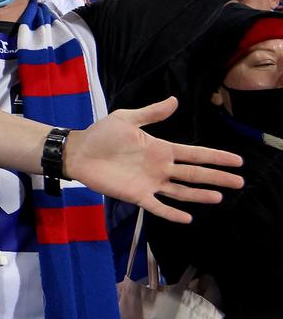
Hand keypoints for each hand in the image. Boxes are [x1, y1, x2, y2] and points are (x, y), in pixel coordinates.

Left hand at [64, 97, 243, 223]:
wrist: (78, 152)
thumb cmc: (101, 134)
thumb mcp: (127, 119)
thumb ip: (151, 113)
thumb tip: (174, 100)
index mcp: (161, 149)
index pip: (195, 154)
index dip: (215, 157)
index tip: (237, 160)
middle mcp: (160, 168)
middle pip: (194, 174)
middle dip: (217, 177)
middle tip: (239, 181)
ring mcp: (150, 182)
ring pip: (181, 191)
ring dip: (199, 195)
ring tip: (219, 198)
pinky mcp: (136, 195)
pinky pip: (158, 206)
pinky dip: (172, 212)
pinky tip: (188, 218)